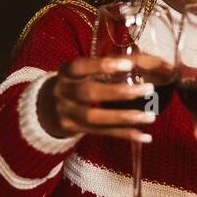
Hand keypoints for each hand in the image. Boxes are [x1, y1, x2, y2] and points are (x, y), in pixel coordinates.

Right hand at [36, 54, 169, 141]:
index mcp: (67, 72)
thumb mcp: (82, 71)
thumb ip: (106, 67)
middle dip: (120, 92)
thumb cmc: (74, 83)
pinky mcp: (74, 130)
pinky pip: (101, 133)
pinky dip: (124, 135)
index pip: (82, 66)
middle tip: (149, 89)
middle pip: (89, 93)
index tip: (129, 64)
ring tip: (150, 117)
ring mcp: (67, 113)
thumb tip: (143, 60)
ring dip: (125, 118)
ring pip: (95, 117)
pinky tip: (144, 136)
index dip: (103, 65)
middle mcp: (63, 91)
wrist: (45, 108)